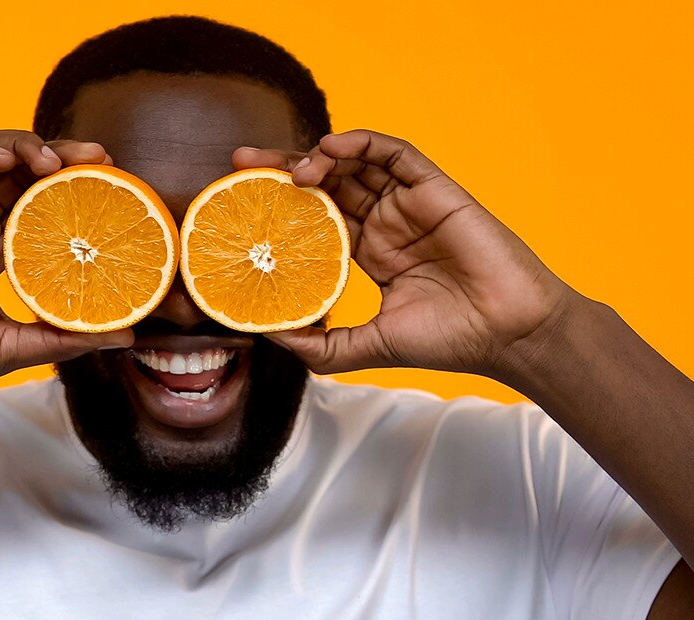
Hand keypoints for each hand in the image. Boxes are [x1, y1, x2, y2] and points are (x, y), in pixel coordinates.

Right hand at [0, 130, 133, 404]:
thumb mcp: (20, 347)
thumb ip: (68, 336)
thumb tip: (127, 337)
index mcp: (0, 253)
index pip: (44, 208)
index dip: (75, 192)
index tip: (113, 187)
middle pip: (23, 175)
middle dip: (61, 158)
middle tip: (99, 157)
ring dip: (23, 146)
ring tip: (54, 159)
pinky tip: (5, 160)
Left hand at [232, 131, 576, 377]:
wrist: (505, 333)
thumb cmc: (447, 341)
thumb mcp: (364, 348)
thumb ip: (319, 345)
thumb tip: (269, 337)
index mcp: (371, 254)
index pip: (315, 221)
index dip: (281, 208)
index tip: (242, 203)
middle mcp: (386, 225)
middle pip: (327, 186)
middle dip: (282, 171)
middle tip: (241, 164)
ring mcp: (409, 205)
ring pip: (355, 166)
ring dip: (317, 159)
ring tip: (285, 170)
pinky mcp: (434, 190)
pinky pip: (394, 154)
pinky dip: (362, 144)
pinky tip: (331, 149)